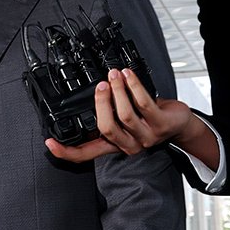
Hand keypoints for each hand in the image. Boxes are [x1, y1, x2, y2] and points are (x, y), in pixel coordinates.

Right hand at [46, 68, 210, 163]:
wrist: (179, 125)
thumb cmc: (150, 119)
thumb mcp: (125, 122)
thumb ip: (109, 114)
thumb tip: (92, 95)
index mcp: (115, 145)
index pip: (86, 153)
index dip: (66, 151)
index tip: (50, 142)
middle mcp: (128, 144)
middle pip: (106, 128)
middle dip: (100, 103)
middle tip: (100, 85)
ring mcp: (146, 136)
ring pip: (124, 115)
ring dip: (118, 91)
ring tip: (114, 75)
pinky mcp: (160, 124)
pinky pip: (143, 103)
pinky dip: (133, 86)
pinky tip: (128, 76)